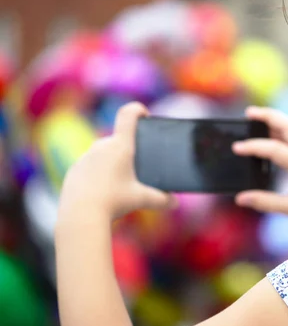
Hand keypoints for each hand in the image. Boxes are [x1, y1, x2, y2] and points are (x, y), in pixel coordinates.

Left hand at [58, 103, 174, 220]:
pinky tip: (102, 191)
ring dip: (111, 162)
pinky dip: (97, 174)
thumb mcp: (141, 200)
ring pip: (102, 153)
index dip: (138, 110)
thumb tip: (175, 203)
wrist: (80, 216)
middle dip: (128, 149)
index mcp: (120, 146)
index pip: (128, 114)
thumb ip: (162, 200)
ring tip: (119, 182)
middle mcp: (101, 146)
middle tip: (137, 165)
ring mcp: (85, 157)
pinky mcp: (74, 170)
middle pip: (118, 139)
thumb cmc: (114, 203)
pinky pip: (89, 166)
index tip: (145, 116)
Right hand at [233, 107, 287, 237]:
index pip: (275, 149)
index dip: (254, 147)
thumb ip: (265, 202)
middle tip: (248, 113)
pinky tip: (270, 133)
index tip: (236, 148)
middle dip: (269, 116)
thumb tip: (240, 198)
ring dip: (276, 119)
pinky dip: (283, 130)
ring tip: (256, 117)